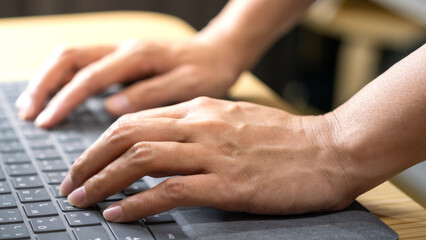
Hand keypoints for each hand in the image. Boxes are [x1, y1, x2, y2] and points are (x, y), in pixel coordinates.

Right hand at [15, 38, 240, 127]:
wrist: (219, 54)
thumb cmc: (208, 71)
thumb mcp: (189, 85)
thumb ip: (151, 94)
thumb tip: (112, 108)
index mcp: (138, 56)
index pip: (90, 76)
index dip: (65, 99)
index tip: (47, 122)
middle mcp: (125, 50)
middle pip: (71, 58)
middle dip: (45, 85)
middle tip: (30, 115)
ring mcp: (122, 52)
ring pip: (74, 58)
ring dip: (50, 80)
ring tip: (34, 107)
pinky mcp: (124, 60)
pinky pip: (85, 64)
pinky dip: (66, 79)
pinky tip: (59, 97)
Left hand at [59, 97, 354, 221]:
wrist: (330, 149)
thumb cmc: (285, 139)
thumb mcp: (236, 120)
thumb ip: (200, 126)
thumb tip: (165, 142)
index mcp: (202, 108)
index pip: (136, 119)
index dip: (102, 142)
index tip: (87, 162)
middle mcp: (201, 125)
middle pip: (127, 135)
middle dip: (90, 160)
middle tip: (71, 182)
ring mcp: (214, 153)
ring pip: (140, 160)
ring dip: (103, 180)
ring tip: (81, 199)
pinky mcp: (228, 183)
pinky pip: (168, 190)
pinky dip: (137, 202)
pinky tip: (118, 214)